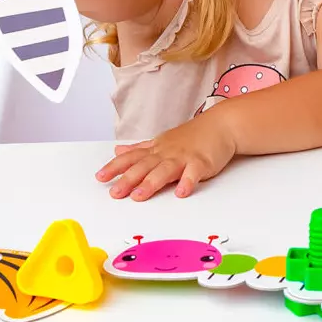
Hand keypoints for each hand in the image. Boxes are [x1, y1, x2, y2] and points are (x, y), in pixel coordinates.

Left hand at [96, 112, 236, 200]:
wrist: (220, 125)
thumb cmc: (192, 136)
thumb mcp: (161, 141)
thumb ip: (139, 149)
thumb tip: (118, 151)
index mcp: (157, 149)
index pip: (132, 158)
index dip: (116, 168)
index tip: (100, 177)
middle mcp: (167, 153)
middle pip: (145, 166)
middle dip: (128, 179)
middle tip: (115, 193)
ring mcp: (184, 158)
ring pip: (165, 170)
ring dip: (151, 183)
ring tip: (139, 196)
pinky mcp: (202, 163)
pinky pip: (193, 173)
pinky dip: (187, 182)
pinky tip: (181, 192)